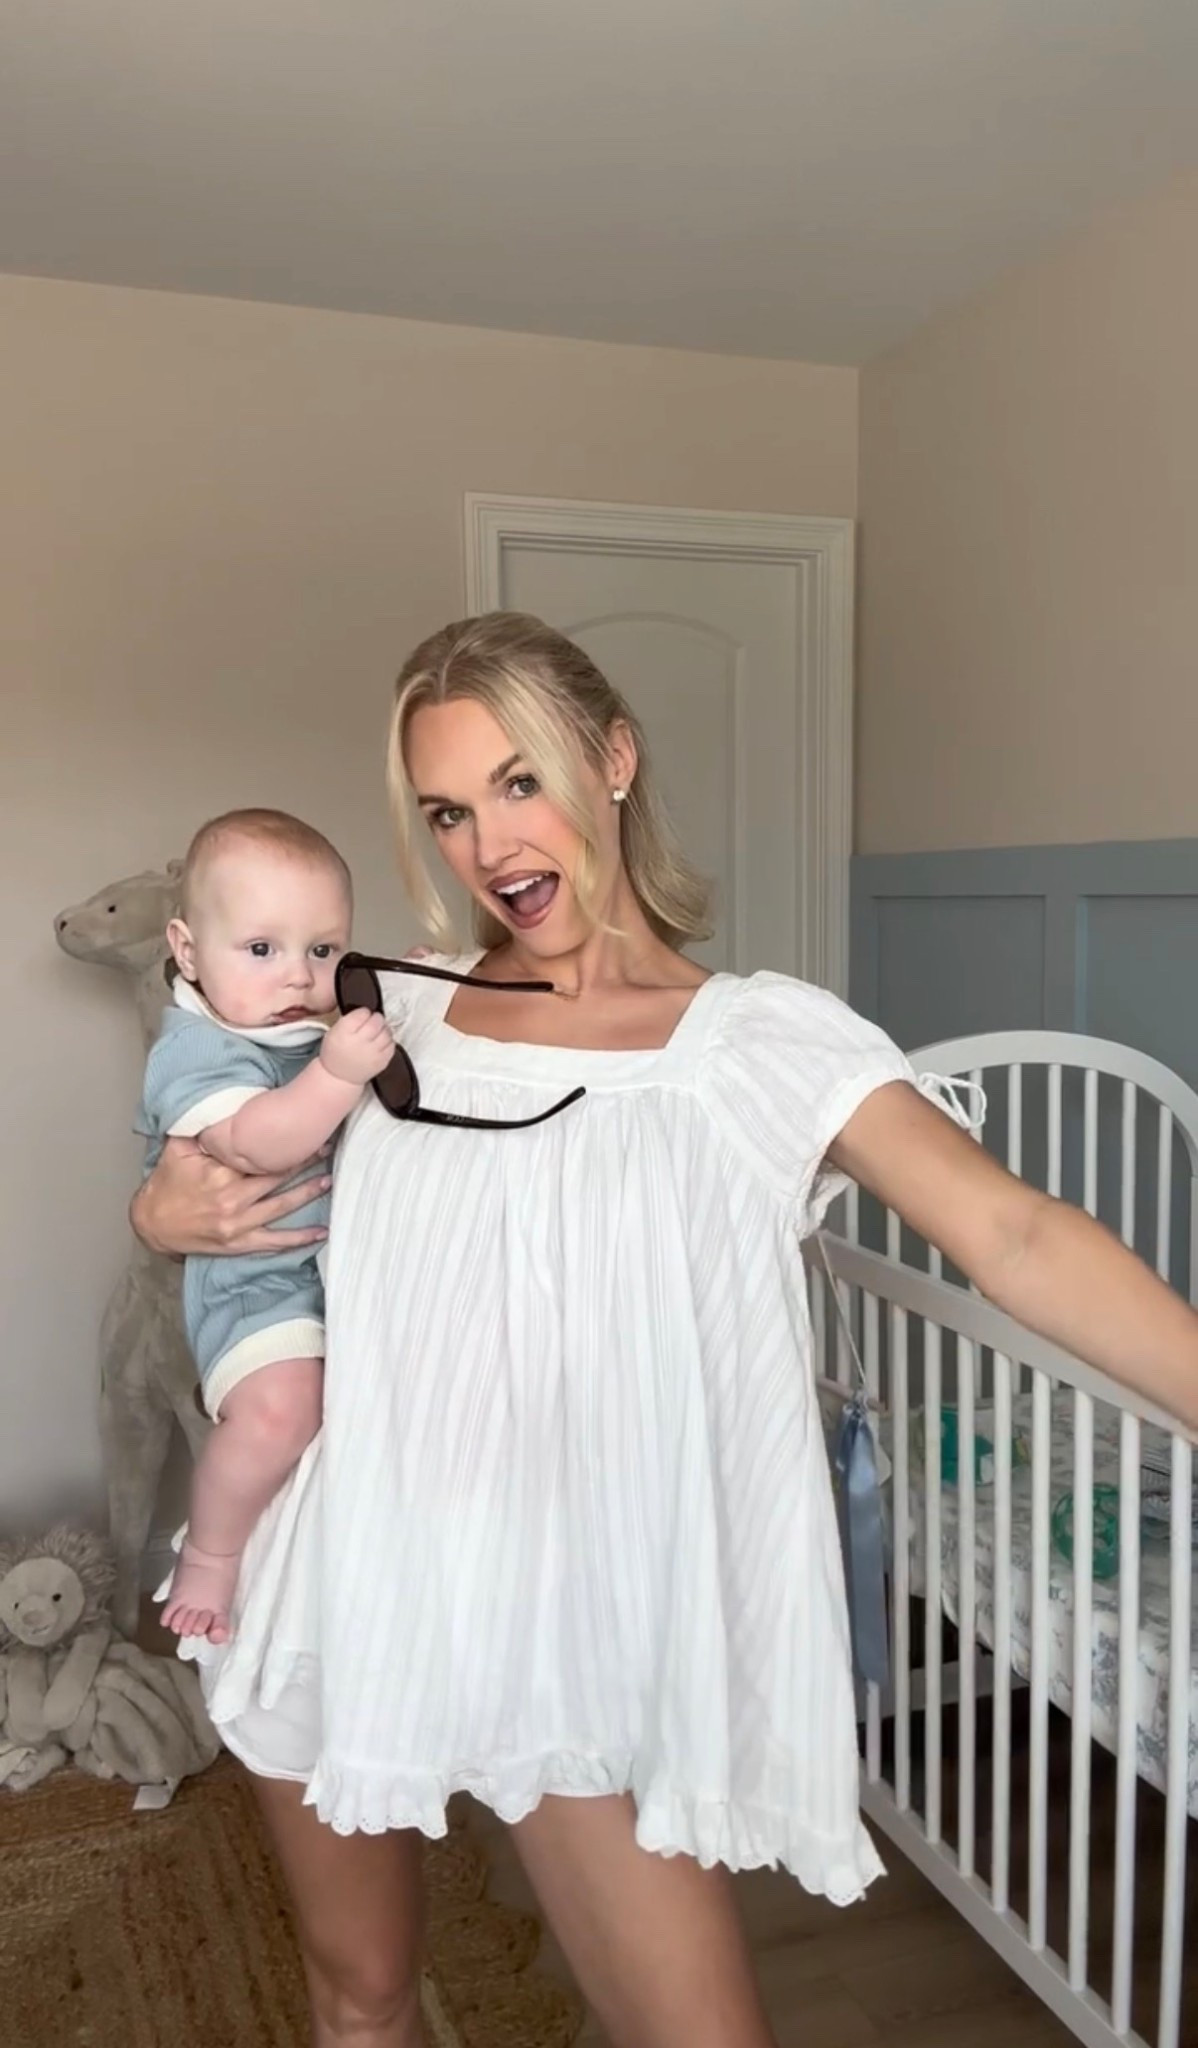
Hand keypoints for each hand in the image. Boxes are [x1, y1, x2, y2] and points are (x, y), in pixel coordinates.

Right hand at [130, 1136, 331, 1257]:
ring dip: (308, 1194)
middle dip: (305, 1163)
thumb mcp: (177, 1150)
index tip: (307, 1132)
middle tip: (327, 1148)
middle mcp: (232, 1200)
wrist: (152, 1225)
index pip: (261, 1156)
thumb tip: (218, 1102)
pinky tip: (322, 1233)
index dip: (286, 1144)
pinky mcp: (240, 1244)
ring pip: (282, 1207)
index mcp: (220, 1175)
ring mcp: (238, 1225)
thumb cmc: (167, 1185)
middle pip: (277, 1178)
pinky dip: (300, 1239)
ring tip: (329, 1181)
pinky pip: (275, 1242)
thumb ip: (199, 1127)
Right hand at [321, 1008, 394, 1084]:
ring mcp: (372, 1054)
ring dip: (383, 1029)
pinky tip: (380, 1042)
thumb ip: (349, 1020)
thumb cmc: (336, 1052)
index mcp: (344, 1033)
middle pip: (376, 1021)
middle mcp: (359, 1043)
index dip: (364, 1012)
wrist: (340, 1076)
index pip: (362, 1013)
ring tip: (376, 1032)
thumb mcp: (334, 1032)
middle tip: (373, 1021)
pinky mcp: (382, 1062)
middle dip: (376, 1018)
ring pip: (386, 1032)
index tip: (363, 1014)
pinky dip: (388, 1041)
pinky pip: (392, 1045)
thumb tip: (367, 1011)